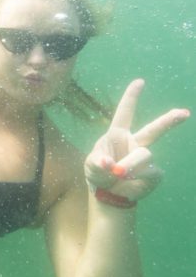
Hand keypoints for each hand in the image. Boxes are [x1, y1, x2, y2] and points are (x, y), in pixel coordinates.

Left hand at [84, 79, 189, 201]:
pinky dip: (135, 177)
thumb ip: (97, 163)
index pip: (125, 113)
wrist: (108, 194)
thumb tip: (109, 164)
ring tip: (118, 173)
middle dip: (169, 121)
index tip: (139, 82)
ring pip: (145, 155)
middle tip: (185, 113)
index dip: (131, 97)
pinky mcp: (154, 174)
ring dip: (130, 165)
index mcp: (117, 135)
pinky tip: (127, 181)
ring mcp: (146, 158)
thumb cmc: (98, 173)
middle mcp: (135, 143)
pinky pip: (149, 172)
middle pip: (154, 130)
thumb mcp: (91, 166)